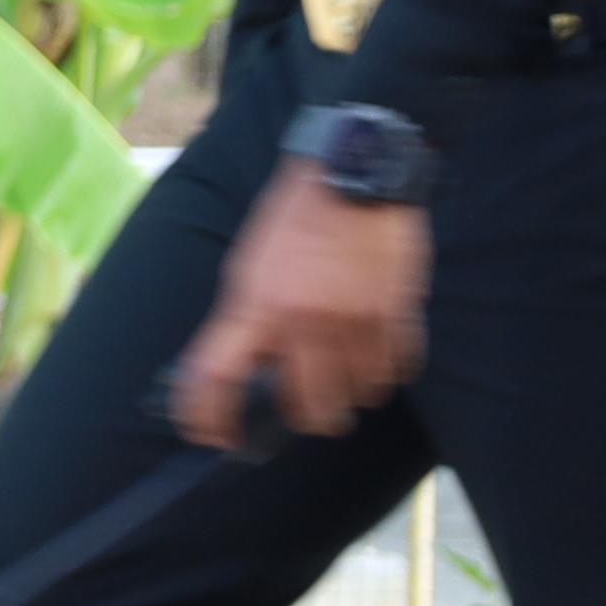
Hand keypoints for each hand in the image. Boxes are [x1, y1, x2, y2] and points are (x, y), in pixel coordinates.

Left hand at [174, 163, 428, 451]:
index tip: (214, 436)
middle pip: (304, 411)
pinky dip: (386, 368)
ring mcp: (353, 322)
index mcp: (255, 304)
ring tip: (348, 364)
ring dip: (351, 391)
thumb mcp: (249, 265)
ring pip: (356, 398)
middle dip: (305, 415)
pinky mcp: (396, 315)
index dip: (208, 417)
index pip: (216, 378)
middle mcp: (301, 322)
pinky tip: (377, 346)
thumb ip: (246, 320)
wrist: (354, 168)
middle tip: (308, 404)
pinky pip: (394, 370)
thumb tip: (243, 370)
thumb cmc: (295, 215)